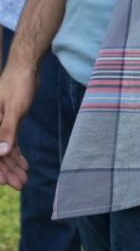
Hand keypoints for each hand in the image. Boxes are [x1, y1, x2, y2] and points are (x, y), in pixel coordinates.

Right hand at [0, 63, 35, 189]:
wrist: (25, 66)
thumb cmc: (18, 83)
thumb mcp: (14, 107)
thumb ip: (7, 130)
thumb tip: (1, 153)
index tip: (4, 183)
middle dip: (7, 171)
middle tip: (21, 184)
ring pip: (4, 151)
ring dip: (13, 165)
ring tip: (25, 179)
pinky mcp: (8, 122)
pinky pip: (10, 142)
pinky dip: (17, 154)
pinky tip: (25, 165)